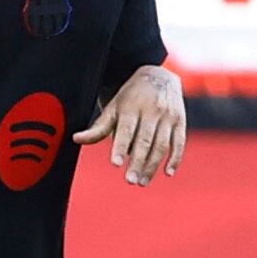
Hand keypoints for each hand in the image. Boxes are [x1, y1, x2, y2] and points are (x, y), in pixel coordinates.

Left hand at [77, 63, 186, 184]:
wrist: (159, 75)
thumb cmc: (130, 96)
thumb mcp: (113, 107)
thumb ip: (99, 126)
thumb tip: (75, 139)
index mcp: (131, 108)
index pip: (126, 130)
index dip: (120, 147)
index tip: (115, 164)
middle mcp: (152, 112)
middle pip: (145, 141)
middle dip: (138, 162)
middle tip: (130, 181)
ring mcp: (168, 117)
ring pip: (162, 145)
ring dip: (153, 165)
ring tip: (142, 182)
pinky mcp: (180, 122)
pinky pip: (179, 143)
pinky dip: (175, 158)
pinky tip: (167, 173)